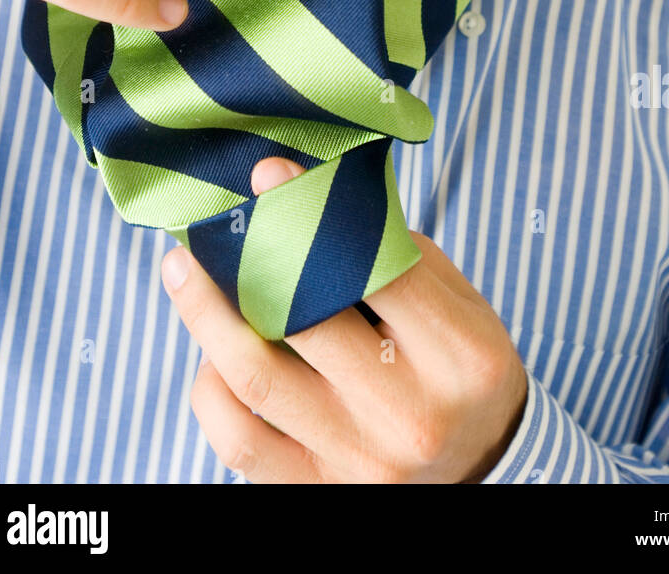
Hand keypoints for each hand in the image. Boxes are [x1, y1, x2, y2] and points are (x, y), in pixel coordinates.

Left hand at [162, 158, 528, 483]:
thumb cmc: (462, 368)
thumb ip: (393, 250)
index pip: (376, 269)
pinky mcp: (319, 492)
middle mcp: (413, 415)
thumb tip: (307, 193)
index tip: (268, 175)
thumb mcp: (460, 301)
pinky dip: (212, 391)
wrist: (485, 468)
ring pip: (258, 379)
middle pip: (306, 320)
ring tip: (182, 272)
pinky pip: (239, 441)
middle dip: (248, 260)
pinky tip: (211, 355)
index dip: (313, 213)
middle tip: (210, 225)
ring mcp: (363, 464)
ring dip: (207, 317)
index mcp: (461, 355)